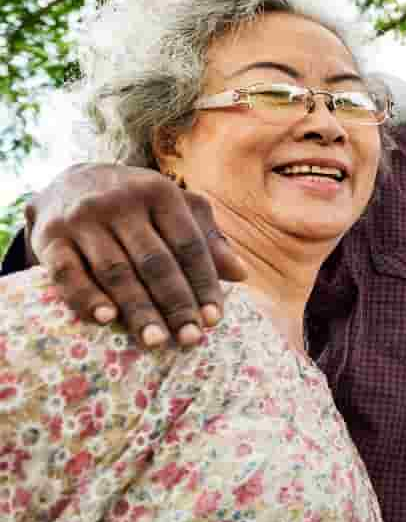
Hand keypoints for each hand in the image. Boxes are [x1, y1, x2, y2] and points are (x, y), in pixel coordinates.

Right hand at [26, 163, 246, 346]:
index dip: (204, 283)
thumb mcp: (173, 207)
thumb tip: (240, 274)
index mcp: (159, 192)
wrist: (65, 181)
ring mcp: (82, 219)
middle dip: (176, 303)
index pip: (188, 244)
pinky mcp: (49, 237)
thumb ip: (207, 238)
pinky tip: (106, 319)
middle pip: (155, 261)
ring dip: (138, 309)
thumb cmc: (134, 203)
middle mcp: (120, 202)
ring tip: (157, 340)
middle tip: (191, 338)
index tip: (214, 319)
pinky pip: (67, 273)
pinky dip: (86, 297)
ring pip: (116, 271)